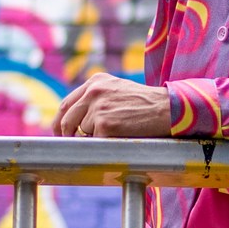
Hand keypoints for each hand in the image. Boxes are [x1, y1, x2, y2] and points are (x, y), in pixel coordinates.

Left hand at [51, 75, 174, 138]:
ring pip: (82, 131)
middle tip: (71, 145)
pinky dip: (104, 144)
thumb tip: (78, 120)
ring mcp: (98, 107)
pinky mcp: (105, 124)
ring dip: (93, 138)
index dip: (61, 121)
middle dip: (66, 135)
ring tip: (115, 134)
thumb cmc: (147, 104)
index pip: (66, 103)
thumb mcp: (118, 90)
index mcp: (95, 82)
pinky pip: (95, 142)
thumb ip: (97, 98)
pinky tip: (120, 138)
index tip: (61, 133)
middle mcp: (93, 91)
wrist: (167, 108)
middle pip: (66, 118)